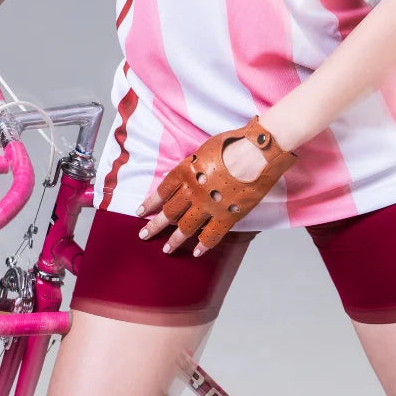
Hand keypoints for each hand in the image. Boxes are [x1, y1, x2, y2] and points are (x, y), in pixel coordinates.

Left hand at [137, 136, 267, 256]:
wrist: (255, 152)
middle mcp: (192, 191)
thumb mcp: (206, 149)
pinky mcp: (227, 216)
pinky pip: (211, 235)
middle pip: (169, 212)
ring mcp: (208, 206)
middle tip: (144, 235)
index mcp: (186, 171)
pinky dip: (203, 245)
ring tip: (166, 249)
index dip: (150, 203)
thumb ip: (196, 164)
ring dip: (174, 240)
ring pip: (185, 227)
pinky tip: (196, 252)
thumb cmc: (233, 144)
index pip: (162, 191)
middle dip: (155, 225)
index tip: (140, 212)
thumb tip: (193, 171)